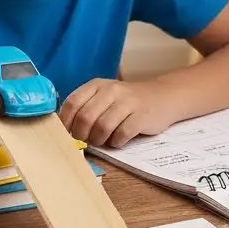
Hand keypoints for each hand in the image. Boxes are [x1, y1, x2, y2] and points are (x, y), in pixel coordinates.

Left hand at [59, 79, 174, 148]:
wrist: (163, 97)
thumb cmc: (128, 102)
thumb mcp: (105, 97)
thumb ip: (86, 108)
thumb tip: (65, 130)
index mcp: (97, 85)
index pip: (72, 103)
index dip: (66, 122)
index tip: (67, 133)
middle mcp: (111, 91)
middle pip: (85, 118)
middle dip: (81, 135)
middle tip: (87, 140)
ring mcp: (127, 102)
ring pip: (102, 127)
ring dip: (99, 140)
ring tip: (103, 140)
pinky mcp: (141, 116)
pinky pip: (121, 135)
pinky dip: (116, 142)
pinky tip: (119, 140)